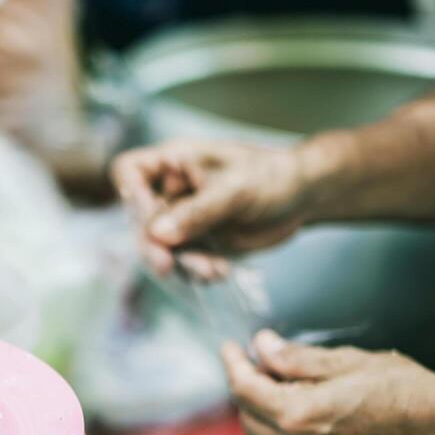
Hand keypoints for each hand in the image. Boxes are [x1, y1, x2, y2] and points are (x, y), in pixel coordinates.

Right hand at [111, 140, 309, 277]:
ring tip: (213, 271)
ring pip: (162, 247)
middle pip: (141, 220)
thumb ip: (196, 213)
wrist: (305, 197)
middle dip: (154, 247)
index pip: (130, 172)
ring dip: (182, 264)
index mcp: (174, 162)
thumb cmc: (273, 177)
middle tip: (168, 267)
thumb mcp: (235, 190)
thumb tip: (156, 235)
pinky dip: (198, 270)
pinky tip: (220, 271)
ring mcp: (182, 218)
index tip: (148, 221)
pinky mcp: (197, 241)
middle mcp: (171, 190)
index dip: (130, 196)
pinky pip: (183, 261)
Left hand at [221, 330, 434, 434]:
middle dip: (245, 387)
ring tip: (273, 378)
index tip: (230, 347)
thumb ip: (295, 358)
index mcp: (301, 417)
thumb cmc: (405, 390)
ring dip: (260, 408)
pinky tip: (294, 403)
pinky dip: (280, 425)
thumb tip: (261, 347)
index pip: (246, 390)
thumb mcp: (346, 361)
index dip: (234, 365)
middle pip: (248, 416)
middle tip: (252, 360)